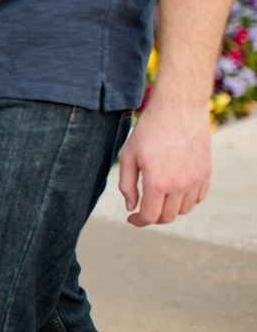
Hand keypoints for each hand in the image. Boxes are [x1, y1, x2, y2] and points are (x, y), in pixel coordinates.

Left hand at [117, 94, 211, 225]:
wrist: (178, 109)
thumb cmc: (149, 130)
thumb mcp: (128, 156)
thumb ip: (126, 185)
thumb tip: (131, 207)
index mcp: (158, 183)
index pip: (150, 216)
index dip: (139, 221)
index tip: (132, 218)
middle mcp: (180, 185)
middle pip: (168, 217)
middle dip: (153, 217)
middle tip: (143, 209)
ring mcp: (196, 180)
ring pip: (184, 209)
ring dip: (170, 208)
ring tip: (158, 196)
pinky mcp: (206, 173)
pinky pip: (198, 197)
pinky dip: (186, 200)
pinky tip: (175, 190)